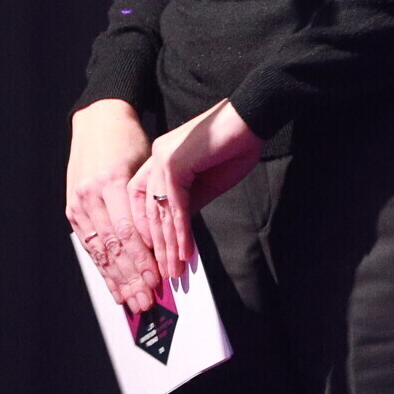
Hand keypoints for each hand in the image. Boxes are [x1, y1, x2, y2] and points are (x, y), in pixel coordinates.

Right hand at [64, 99, 160, 311]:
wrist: (98, 121)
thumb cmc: (129, 142)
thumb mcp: (146, 164)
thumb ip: (153, 201)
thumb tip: (170, 242)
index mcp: (112, 180)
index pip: (128, 230)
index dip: (142, 259)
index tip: (157, 281)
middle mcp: (91, 194)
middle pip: (113, 246)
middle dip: (132, 278)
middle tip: (148, 302)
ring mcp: (78, 203)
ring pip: (100, 250)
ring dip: (118, 280)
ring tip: (133, 302)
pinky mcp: (72, 209)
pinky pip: (90, 245)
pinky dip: (103, 269)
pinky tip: (114, 287)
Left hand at [127, 100, 262, 290]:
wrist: (250, 120)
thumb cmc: (233, 147)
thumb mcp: (206, 184)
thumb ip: (188, 204)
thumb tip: (178, 234)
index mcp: (158, 160)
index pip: (143, 204)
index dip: (149, 233)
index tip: (158, 259)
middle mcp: (154, 158)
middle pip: (146, 211)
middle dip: (156, 247)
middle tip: (164, 274)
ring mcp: (161, 159)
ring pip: (159, 212)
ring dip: (168, 245)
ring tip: (175, 271)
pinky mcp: (174, 163)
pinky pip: (175, 206)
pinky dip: (181, 232)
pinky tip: (185, 252)